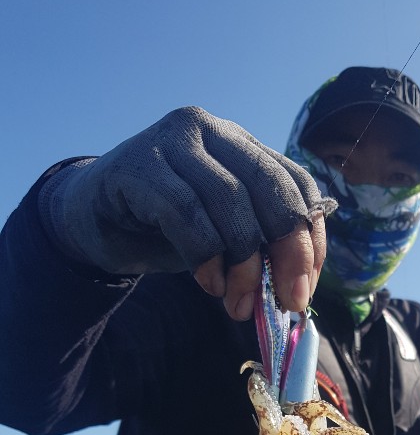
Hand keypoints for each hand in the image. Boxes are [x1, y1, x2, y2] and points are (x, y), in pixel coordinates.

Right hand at [38, 107, 335, 317]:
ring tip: (236, 304)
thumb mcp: (227, 237)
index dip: (310, 239)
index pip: (298, 185)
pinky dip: (205, 256)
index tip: (305, 289)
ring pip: (231, 202)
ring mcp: (174, 141)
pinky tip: (209, 283)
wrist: (95, 221)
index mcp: (244, 145)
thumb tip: (300, 289)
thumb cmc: (169, 230)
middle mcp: (212, 131)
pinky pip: (186, 214)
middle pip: (272, 189)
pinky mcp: (139, 166)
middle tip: (285, 302)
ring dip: (243, 265)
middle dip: (287, 253)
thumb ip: (262, 248)